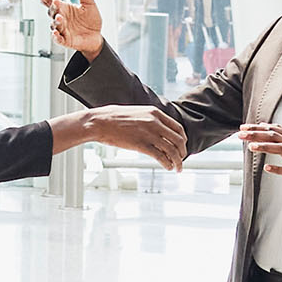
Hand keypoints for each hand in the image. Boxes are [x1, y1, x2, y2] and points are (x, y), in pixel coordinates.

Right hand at [30, 0, 105, 60]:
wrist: (96, 36)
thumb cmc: (91, 20)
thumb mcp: (88, 2)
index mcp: (64, 8)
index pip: (49, 1)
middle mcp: (61, 18)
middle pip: (51, 11)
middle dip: (53, 7)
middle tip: (56, 2)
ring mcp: (62, 29)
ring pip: (55, 25)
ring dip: (56, 21)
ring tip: (60, 17)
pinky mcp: (66, 40)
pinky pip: (58, 39)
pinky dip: (56, 36)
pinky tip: (55, 33)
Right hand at [61, 104, 187, 170]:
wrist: (98, 122)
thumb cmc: (112, 117)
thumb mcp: (136, 112)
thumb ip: (148, 119)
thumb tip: (155, 128)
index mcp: (155, 113)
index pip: (178, 127)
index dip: (182, 139)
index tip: (182, 147)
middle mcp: (155, 122)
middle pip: (178, 139)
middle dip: (183, 152)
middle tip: (182, 160)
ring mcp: (148, 134)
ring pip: (171, 150)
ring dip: (177, 161)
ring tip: (177, 168)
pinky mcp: (140, 145)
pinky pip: (160, 156)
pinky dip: (166, 163)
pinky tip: (167, 167)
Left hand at [235, 123, 281, 186]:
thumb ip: (277, 132)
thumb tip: (262, 124)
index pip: (271, 129)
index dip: (256, 128)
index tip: (242, 128)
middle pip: (273, 136)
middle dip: (256, 134)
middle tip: (241, 135)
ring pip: (280, 149)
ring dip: (265, 147)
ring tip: (251, 146)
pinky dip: (277, 169)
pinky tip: (267, 168)